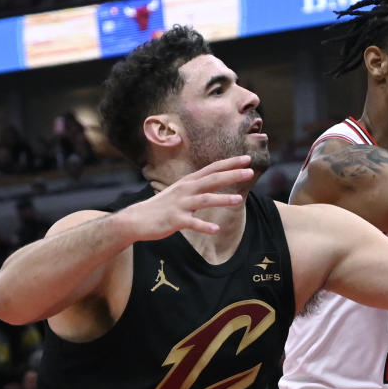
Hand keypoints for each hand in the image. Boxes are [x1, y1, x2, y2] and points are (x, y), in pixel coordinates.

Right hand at [119, 155, 254, 240]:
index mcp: (189, 182)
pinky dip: (204, 226)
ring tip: (239, 200)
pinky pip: (192, 223)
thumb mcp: (181, 191)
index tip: (247, 159)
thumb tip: (216, 180)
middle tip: (250, 171)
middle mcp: (186, 190)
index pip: (213, 169)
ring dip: (222, 199)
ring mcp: (180, 204)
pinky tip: (216, 229)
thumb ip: (199, 186)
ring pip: (204, 200)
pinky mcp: (175, 220)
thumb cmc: (163, 206)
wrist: (137, 219)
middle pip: (212, 180)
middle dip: (231, 175)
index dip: (230, 164)